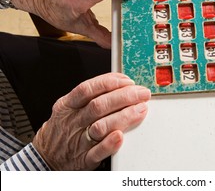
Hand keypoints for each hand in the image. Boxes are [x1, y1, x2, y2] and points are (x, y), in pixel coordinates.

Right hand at [32, 73, 150, 169]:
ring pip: (100, 127)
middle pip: (98, 106)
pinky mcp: (83, 160)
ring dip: (123, 117)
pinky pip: (97, 152)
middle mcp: (73, 121)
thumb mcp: (69, 106)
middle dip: (124, 97)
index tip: (128, 81)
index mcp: (68, 105)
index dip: (110, 82)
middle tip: (143, 94)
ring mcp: (77, 141)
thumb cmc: (65, 126)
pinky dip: (109, 144)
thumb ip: (91, 95)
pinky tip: (121, 136)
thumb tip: (122, 82)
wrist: (46, 156)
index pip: (88, 89)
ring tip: (140, 110)